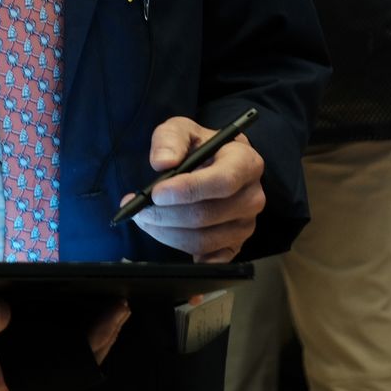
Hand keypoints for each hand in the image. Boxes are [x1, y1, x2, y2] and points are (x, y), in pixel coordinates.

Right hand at [0, 299, 133, 390]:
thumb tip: (4, 310)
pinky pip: (34, 355)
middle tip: (119, 303)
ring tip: (104, 306)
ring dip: (79, 337)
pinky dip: (56, 335)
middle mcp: (3, 386)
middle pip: (63, 367)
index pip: (60, 366)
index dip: (94, 339)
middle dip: (96, 337)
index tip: (114, 311)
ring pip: (51, 362)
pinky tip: (67, 312)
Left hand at [125, 117, 265, 263]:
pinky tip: (169, 240)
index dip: (187, 190)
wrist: (214, 163)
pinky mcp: (236, 245)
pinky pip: (209, 260)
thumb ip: (170, 138)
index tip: (155, 193)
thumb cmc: (199, 146)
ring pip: (203, 240)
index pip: (222, 182)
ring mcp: (246, 224)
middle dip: (165, 215)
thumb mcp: (183, 129)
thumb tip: (162, 162)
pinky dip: (186, 255)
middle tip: (138, 209)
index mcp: (246, 162)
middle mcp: (252, 196)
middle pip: (207, 215)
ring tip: (145, 219)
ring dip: (166, 233)